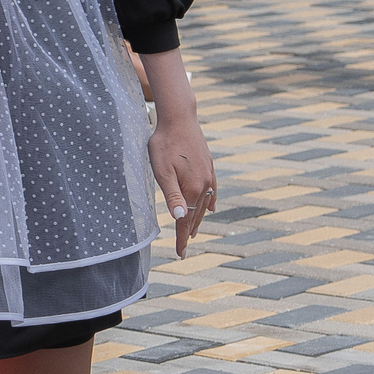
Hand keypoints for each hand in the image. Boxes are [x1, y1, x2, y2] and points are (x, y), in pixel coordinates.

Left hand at [139, 55, 215, 257]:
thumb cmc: (164, 144)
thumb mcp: (162, 171)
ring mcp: (208, 175)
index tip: (181, 254)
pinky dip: (210, 202)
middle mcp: (204, 185)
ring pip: (204, 203)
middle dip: (189, 232)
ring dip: (199, 219)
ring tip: (193, 232)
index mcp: (192, 189)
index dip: (182, 239)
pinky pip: (211, 191)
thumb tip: (181, 219)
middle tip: (184, 248)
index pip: (187, 221)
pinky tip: (211, 207)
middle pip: (197, 215)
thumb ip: (172, 196)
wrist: (179, 119)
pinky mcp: (209, 166)